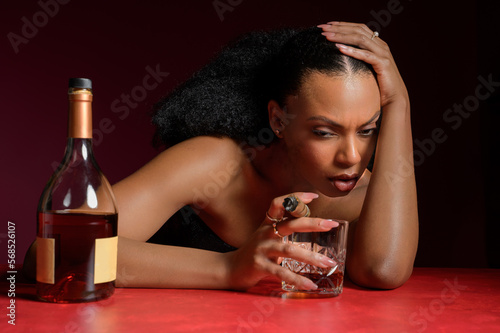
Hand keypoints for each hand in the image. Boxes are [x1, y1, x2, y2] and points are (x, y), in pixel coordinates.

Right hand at [224, 192, 338, 290]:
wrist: (230, 268)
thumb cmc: (255, 252)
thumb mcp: (267, 236)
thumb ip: (284, 230)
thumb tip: (312, 225)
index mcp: (267, 224)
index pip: (279, 203)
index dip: (296, 197)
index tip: (314, 196)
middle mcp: (264, 233)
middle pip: (290, 224)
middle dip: (312, 223)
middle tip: (331, 224)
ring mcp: (261, 249)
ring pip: (289, 250)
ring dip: (311, 257)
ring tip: (329, 263)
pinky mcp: (259, 266)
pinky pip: (281, 272)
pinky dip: (298, 279)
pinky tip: (310, 285)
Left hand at [317, 21, 408, 108]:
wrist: (394, 99)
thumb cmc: (377, 86)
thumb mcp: (365, 68)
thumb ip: (357, 60)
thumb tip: (338, 56)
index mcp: (377, 44)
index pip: (358, 28)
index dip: (342, 25)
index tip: (325, 25)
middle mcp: (381, 45)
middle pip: (358, 30)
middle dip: (339, 28)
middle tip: (322, 28)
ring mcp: (383, 53)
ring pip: (361, 39)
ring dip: (342, 36)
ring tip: (327, 36)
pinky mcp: (383, 64)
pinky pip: (366, 55)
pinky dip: (352, 51)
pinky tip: (339, 48)